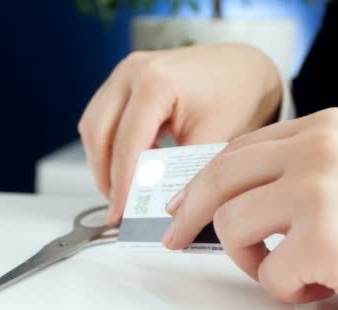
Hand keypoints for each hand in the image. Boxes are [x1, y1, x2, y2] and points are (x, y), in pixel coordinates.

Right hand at [78, 43, 281, 221]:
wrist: (244, 68)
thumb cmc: (237, 95)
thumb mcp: (214, 139)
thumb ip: (182, 174)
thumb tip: (157, 207)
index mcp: (156, 82)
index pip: (126, 143)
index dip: (121, 184)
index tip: (120, 213)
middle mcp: (133, 71)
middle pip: (97, 133)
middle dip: (105, 175)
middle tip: (118, 207)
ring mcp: (125, 72)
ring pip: (93, 125)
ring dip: (103, 161)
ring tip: (123, 190)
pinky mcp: (124, 79)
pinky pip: (102, 116)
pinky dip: (110, 144)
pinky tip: (131, 164)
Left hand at [163, 108, 337, 309]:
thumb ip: (291, 172)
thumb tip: (228, 198)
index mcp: (322, 128)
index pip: (237, 151)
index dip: (201, 182)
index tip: (182, 206)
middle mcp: (318, 149)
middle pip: (218, 178)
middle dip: (189, 214)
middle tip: (176, 239)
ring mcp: (319, 191)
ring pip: (232, 225)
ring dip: (252, 259)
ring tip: (291, 268)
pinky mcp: (325, 239)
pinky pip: (268, 273)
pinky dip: (288, 288)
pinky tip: (324, 283)